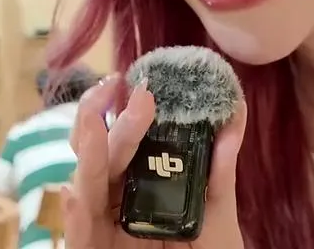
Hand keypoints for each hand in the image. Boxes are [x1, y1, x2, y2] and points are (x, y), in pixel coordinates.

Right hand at [63, 74, 247, 247]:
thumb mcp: (217, 217)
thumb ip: (220, 170)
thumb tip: (237, 114)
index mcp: (136, 189)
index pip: (121, 144)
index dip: (123, 111)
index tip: (136, 81)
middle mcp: (113, 206)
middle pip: (100, 158)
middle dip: (107, 121)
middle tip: (128, 90)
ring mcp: (100, 234)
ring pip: (84, 189)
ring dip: (88, 156)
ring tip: (93, 124)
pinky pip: (78, 242)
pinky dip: (76, 219)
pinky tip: (77, 194)